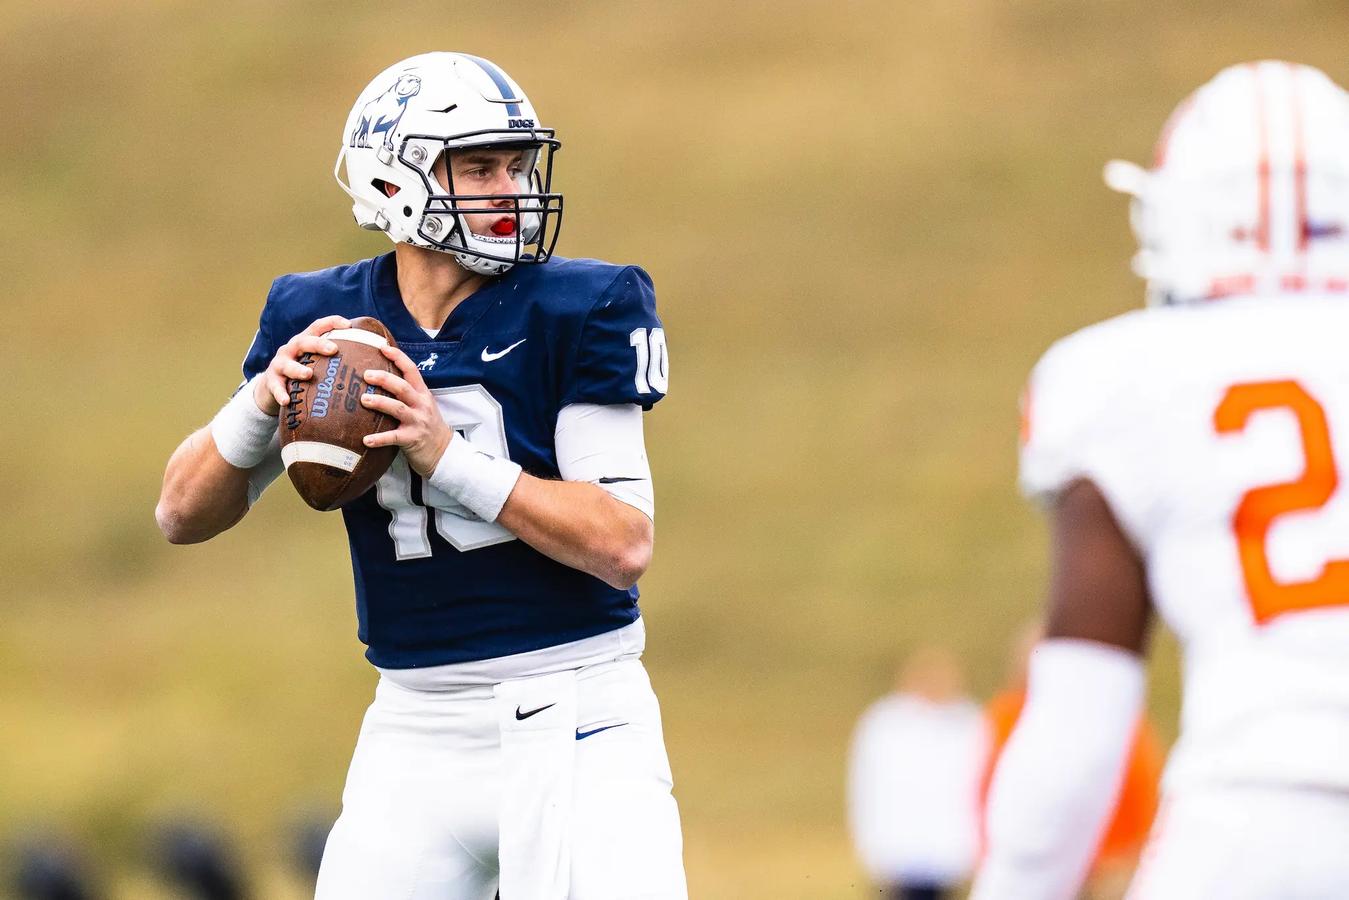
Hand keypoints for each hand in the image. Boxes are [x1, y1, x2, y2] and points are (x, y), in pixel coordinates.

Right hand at [253, 316, 351, 416]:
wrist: (273, 385)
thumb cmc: (303, 371)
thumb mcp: (316, 360)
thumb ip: (335, 358)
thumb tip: (370, 359)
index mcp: (305, 341)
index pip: (317, 326)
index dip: (332, 322)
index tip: (348, 325)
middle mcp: (291, 349)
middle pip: (303, 342)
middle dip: (318, 344)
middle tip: (333, 349)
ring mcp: (280, 364)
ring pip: (287, 364)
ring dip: (297, 369)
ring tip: (308, 374)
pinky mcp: (271, 381)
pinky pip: (275, 387)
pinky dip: (280, 393)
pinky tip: (287, 400)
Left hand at [361, 345, 453, 475]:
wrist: (443, 450)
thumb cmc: (427, 425)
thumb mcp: (422, 404)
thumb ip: (406, 392)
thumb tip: (380, 376)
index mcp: (422, 393)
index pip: (411, 370)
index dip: (398, 357)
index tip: (382, 347)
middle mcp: (421, 405)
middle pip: (403, 387)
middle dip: (384, 379)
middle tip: (366, 374)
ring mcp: (418, 422)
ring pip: (398, 408)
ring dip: (380, 403)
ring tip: (363, 400)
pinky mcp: (412, 439)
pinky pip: (394, 437)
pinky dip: (379, 438)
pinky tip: (366, 440)